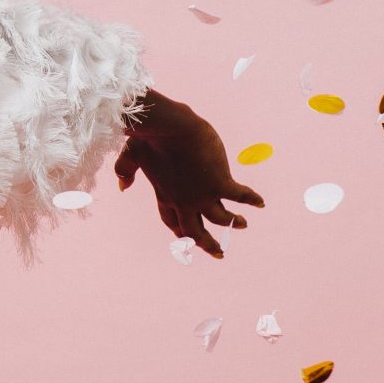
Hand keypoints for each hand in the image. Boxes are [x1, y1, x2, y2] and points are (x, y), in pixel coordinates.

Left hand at [115, 98, 264, 259]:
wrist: (170, 127)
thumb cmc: (150, 137)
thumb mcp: (132, 154)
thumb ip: (125, 170)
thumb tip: (122, 186)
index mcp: (164, 193)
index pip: (172, 221)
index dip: (180, 232)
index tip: (187, 239)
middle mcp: (183, 201)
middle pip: (195, 232)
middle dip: (207, 245)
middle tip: (219, 254)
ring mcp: (203, 195)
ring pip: (220, 220)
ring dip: (233, 223)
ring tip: (243, 225)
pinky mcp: (220, 184)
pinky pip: (240, 197)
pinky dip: (251, 200)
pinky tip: (260, 203)